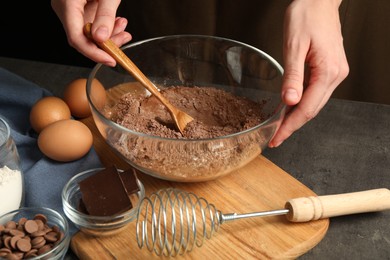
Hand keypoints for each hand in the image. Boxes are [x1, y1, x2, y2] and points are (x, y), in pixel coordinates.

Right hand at [51, 0, 131, 65]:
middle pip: (83, 38)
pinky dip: (105, 26)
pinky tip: (118, 23)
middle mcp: (65, 8)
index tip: (111, 60)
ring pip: (88, 33)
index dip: (94, 53)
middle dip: (105, 44)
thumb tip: (102, 38)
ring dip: (109, 35)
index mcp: (66, 3)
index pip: (76, 38)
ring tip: (124, 28)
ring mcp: (71, 9)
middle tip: (124, 39)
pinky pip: (91, 24)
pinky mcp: (79, 8)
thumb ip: (105, 14)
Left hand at [269, 0, 348, 146]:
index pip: (307, 108)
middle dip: (292, 126)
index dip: (290, 126)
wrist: (319, 0)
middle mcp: (335, 75)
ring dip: (297, 117)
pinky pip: (316, 93)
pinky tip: (291, 109)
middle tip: (275, 138)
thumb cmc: (306, 16)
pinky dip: (302, 104)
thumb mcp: (294, 45)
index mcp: (328, 71)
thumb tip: (290, 102)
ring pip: (315, 103)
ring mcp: (334, 73)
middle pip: (313, 110)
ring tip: (280, 128)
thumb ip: (293, 75)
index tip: (276, 138)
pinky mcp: (330, 69)